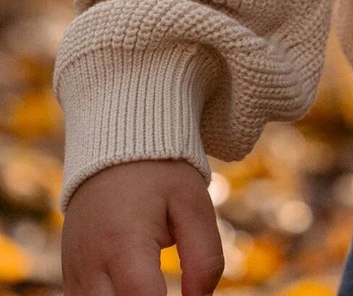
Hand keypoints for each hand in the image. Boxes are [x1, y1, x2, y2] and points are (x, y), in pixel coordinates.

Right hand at [62, 158, 223, 295]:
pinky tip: (135, 290)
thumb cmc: (160, 174)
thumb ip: (203, 256)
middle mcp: (90, 267)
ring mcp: (75, 274)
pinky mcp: (71, 276)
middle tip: (172, 289)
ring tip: (155, 287)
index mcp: (123, 245)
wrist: (115, 148)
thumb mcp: (193, 204)